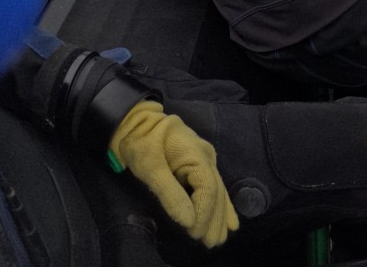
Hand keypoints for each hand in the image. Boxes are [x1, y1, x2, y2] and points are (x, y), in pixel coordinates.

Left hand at [110, 101, 238, 247]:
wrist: (135, 122)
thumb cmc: (141, 143)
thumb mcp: (150, 168)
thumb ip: (170, 193)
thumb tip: (188, 220)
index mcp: (196, 155)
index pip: (207, 189)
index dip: (204, 213)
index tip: (195, 234)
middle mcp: (206, 157)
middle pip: (216, 191)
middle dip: (214, 219)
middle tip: (211, 244)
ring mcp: (205, 159)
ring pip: (218, 190)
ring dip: (221, 214)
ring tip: (222, 237)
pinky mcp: (199, 163)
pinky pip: (214, 186)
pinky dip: (222, 203)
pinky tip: (230, 218)